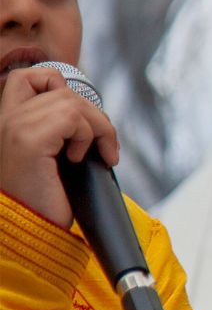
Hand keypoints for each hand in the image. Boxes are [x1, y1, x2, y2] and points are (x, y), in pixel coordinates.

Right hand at [0, 65, 118, 227]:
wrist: (32, 233)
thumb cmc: (46, 200)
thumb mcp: (52, 154)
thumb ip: (59, 127)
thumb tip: (91, 110)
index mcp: (7, 122)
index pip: (27, 76)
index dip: (59, 85)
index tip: (78, 122)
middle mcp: (5, 120)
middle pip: (62, 88)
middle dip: (94, 116)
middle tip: (104, 147)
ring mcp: (14, 127)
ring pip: (73, 101)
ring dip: (96, 128)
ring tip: (92, 154)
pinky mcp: (28, 140)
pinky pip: (72, 117)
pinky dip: (87, 135)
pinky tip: (77, 159)